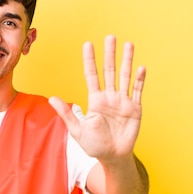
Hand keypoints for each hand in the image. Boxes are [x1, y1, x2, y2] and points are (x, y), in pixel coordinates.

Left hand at [49, 35, 145, 161]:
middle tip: (110, 37)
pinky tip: (141, 67)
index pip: (92, 75)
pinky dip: (139, 80)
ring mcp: (122, 101)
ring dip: (127, 61)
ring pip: (125, 76)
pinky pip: (137, 91)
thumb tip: (51, 99)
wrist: (113, 157)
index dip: (90, 60)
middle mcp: (109, 97)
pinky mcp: (134, 109)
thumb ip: (67, 113)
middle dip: (109, 54)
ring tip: (128, 44)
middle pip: (109, 71)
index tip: (88, 44)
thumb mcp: (77, 130)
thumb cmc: (94, 145)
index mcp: (95, 100)